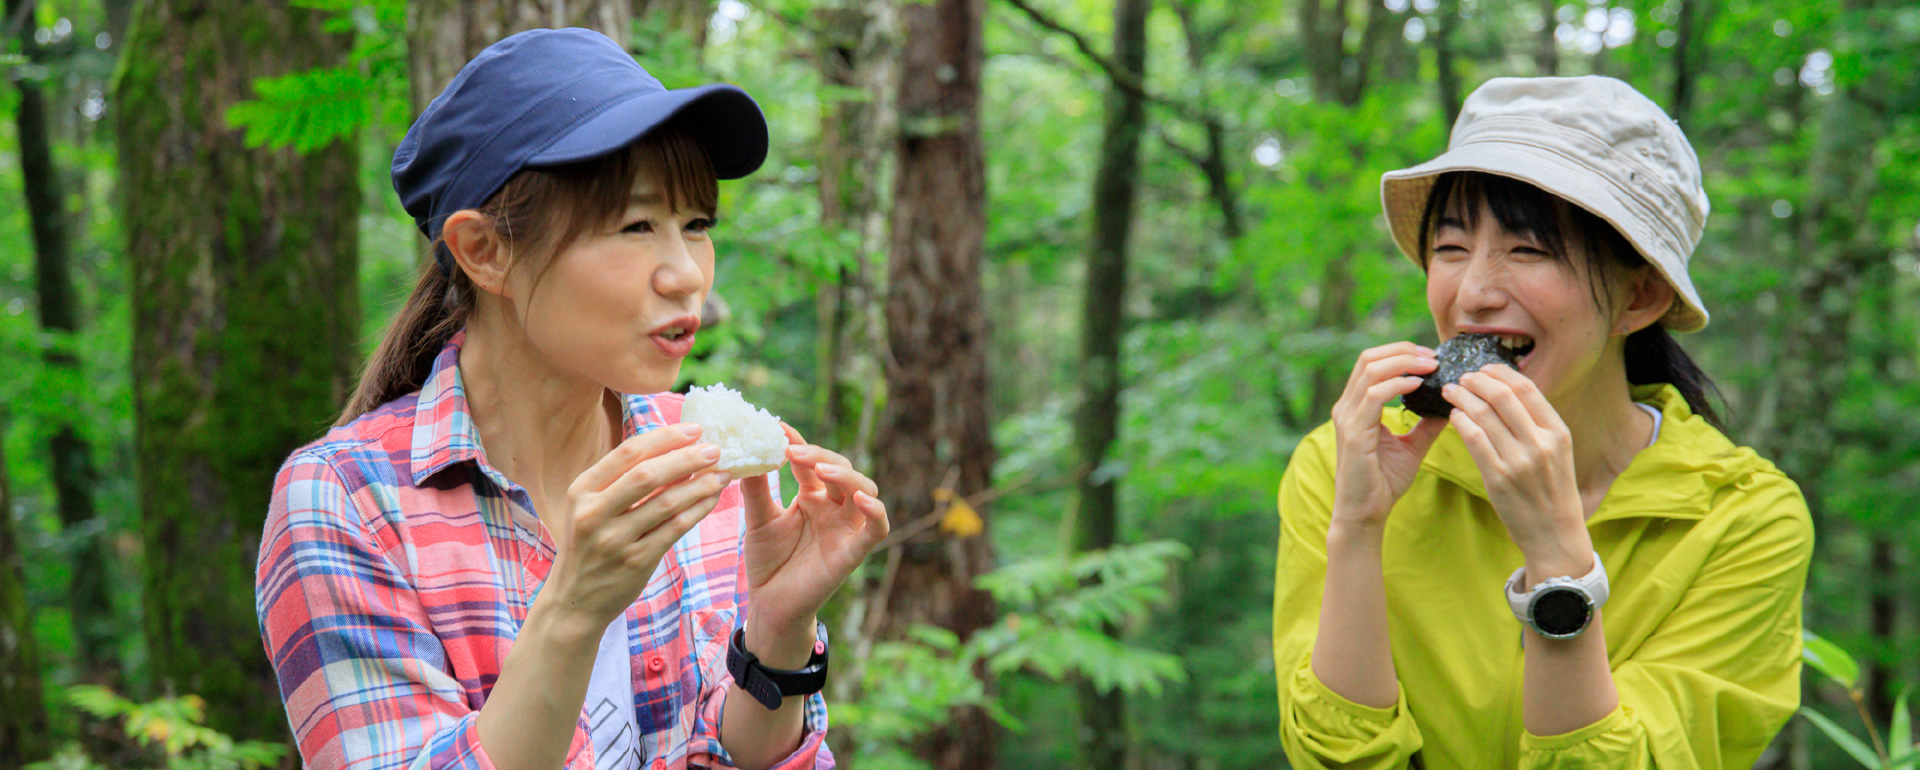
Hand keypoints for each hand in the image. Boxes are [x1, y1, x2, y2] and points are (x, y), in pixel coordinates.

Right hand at [542, 423, 730, 631]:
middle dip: (686, 458)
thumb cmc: (589, 545)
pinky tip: (713, 499)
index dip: (664, 438)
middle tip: (716, 449)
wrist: (574, 600)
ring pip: (667, 503)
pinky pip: (675, 529)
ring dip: (700, 485)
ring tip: (722, 473)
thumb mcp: (590, 508)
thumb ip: (622, 481)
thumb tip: (676, 449)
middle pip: (648, 475)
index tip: (694, 429)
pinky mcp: (636, 561)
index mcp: (582, 490)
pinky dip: (698, 510)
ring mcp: (615, 540)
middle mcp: (594, 513)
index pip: (627, 453)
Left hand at [738, 424, 888, 664]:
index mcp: (812, 497)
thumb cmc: (768, 562)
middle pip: (841, 469)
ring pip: (864, 490)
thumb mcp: (758, 520)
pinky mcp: (854, 551)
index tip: (778, 427)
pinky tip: (859, 500)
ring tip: (822, 469)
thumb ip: (757, 489)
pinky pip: (877, 529)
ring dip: (846, 476)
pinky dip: (875, 512)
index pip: (811, 462)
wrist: (770, 605)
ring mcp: (847, 528)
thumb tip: (746, 453)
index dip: (799, 443)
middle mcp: (834, 508)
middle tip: (793, 451)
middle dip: (821, 455)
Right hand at [1329, 342, 1449, 529]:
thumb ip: (1427, 424)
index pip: (1372, 363)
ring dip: (1404, 362)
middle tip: (1432, 356)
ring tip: (1430, 366)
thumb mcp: (1412, 446)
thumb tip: (1451, 404)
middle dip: (1403, 351)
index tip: (1430, 357)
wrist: (1365, 513)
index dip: (1400, 352)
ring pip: (1371, 370)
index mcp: (1356, 407)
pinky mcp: (1355, 433)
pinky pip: (1375, 395)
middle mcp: (1347, 407)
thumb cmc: (1384, 482)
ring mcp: (1348, 418)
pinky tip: (1419, 385)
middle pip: (1369, 358)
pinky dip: (1398, 384)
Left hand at [1443, 364, 1590, 573]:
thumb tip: (1504, 390)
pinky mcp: (1497, 477)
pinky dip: (1460, 421)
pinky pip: (1472, 438)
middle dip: (1476, 381)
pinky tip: (1454, 416)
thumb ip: (1536, 422)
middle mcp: (1540, 443)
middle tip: (1462, 378)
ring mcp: (1518, 461)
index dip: (1500, 373)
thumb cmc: (1551, 488)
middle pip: (1501, 396)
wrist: (1554, 532)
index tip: (1484, 368)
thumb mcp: (1557, 451)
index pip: (1526, 388)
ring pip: (1482, 414)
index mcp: (1558, 432)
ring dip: (1462, 397)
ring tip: (1452, 392)